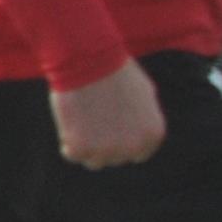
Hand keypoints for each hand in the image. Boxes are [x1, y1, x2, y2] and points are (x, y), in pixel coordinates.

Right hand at [53, 61, 167, 168]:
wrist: (90, 61)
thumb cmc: (115, 70)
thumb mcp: (145, 94)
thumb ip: (145, 117)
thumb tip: (138, 130)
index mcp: (152, 134)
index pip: (139, 153)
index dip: (124, 142)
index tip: (112, 131)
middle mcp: (133, 146)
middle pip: (116, 158)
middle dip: (106, 144)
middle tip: (94, 122)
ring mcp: (107, 150)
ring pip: (94, 161)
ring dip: (88, 146)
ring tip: (82, 122)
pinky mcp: (81, 148)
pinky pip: (72, 155)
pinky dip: (68, 143)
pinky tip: (70, 125)